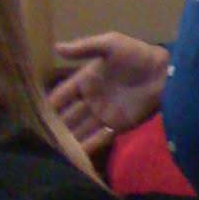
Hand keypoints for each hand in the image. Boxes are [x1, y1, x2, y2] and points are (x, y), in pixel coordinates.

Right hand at [49, 33, 169, 153]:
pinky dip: (87, 146)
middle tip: (39, 139)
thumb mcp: (110, 44)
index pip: (62, 94)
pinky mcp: (118, 126)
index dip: (50, 104)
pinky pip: (98, 138)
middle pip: (68, 115)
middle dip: (56, 126)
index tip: (34, 115)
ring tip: (52, 151)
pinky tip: (74, 155)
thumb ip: (84, 48)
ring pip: (80, 129)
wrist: (164, 72)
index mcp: (86, 80)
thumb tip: (56, 47)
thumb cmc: (137, 55)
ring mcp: (104, 114)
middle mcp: (91, 99)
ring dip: (69, 139)